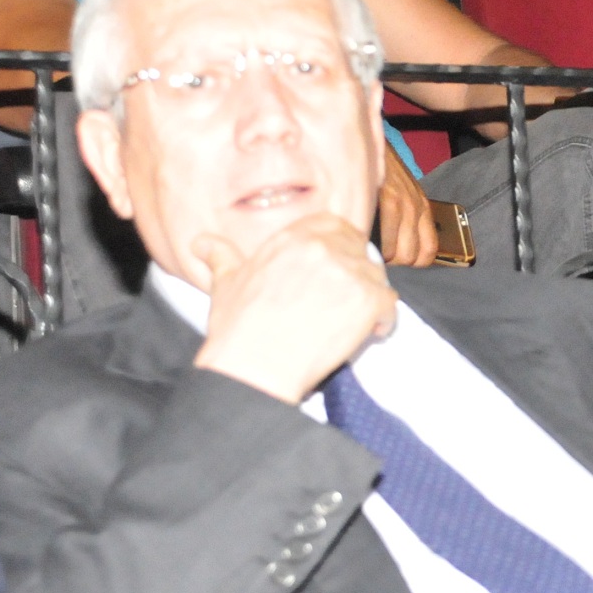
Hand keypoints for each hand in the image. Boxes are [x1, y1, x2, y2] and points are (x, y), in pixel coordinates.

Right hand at [191, 214, 396, 404]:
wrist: (254, 368)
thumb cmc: (238, 330)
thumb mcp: (225, 284)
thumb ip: (221, 257)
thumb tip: (203, 243)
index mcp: (292, 238)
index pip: (332, 224)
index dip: (340, 244)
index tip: (339, 264)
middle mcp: (322, 248)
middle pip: (358, 248)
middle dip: (357, 270)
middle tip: (349, 296)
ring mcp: (347, 273)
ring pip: (375, 275)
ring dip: (370, 295)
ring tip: (356, 319)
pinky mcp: (366, 300)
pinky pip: (389, 303)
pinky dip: (383, 319)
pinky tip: (369, 332)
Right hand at [376, 140, 440, 265]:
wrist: (368, 138)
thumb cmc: (378, 170)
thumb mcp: (399, 191)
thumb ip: (401, 216)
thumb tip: (393, 248)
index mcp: (422, 207)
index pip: (429, 251)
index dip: (411, 262)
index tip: (393, 259)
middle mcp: (417, 207)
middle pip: (413, 257)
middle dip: (393, 262)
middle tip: (376, 255)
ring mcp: (404, 203)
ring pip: (399, 254)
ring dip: (381, 258)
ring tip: (368, 249)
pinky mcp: (388, 197)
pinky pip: (386, 240)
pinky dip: (375, 248)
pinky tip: (364, 241)